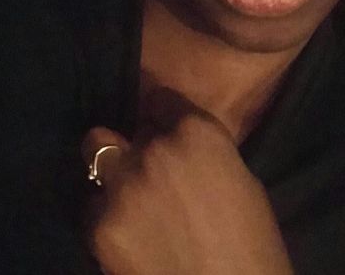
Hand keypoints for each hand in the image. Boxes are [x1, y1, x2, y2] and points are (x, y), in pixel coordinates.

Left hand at [81, 88, 292, 274]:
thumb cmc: (252, 245)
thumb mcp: (240, 180)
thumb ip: (202, 154)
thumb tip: (180, 150)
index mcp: (198, 132)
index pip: (161, 99)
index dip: (161, 116)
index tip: (161, 129)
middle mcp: (155, 149)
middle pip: (127, 131)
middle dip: (136, 149)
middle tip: (148, 174)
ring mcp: (123, 187)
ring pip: (100, 163)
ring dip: (114, 181)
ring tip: (132, 207)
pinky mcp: (101, 227)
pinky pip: (92, 209)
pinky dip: (105, 218)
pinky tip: (127, 237)